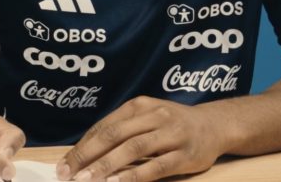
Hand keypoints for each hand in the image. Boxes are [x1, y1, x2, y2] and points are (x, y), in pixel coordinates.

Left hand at [56, 96, 225, 181]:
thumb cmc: (172, 123)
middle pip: (113, 135)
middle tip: (68, 173)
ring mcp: (171, 135)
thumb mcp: (147, 117)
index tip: (64, 164)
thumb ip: (122, 130)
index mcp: (138, 106)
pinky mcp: (185, 155)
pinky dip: (135, 175)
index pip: (104, 127)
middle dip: (87, 156)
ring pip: (133, 149)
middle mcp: (153, 116)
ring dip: (106, 166)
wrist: (216, 125)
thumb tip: (86, 152)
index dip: (82, 146)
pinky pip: (156, 166)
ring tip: (87, 180)